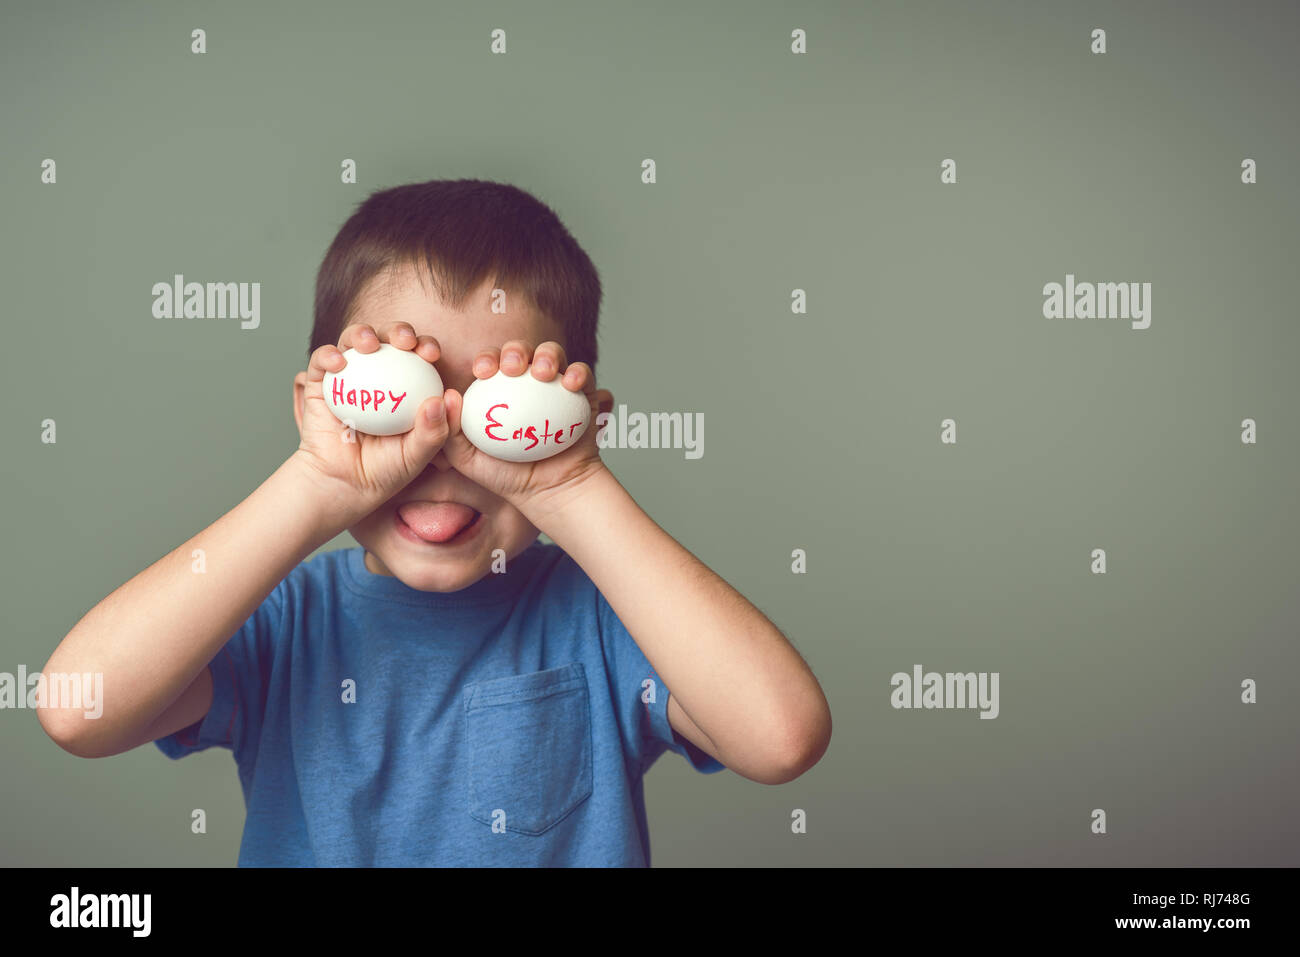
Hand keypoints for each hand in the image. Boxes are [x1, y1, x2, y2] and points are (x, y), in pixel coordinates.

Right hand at [291, 322, 449, 525]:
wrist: (344, 486)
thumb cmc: (386, 470)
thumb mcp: (417, 454)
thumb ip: (435, 431)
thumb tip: (447, 397)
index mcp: (406, 385)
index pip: (419, 356)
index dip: (427, 346)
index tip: (432, 354)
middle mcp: (378, 374)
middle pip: (389, 340)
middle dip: (400, 331)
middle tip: (406, 342)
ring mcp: (349, 376)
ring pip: (355, 340)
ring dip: (363, 333)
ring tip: (370, 344)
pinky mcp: (321, 383)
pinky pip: (322, 361)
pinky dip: (329, 355)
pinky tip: (340, 362)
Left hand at [441, 339, 611, 517]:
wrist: (551, 492)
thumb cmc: (507, 476)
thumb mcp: (468, 459)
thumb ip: (451, 431)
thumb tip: (448, 395)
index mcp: (499, 390)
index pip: (491, 363)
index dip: (486, 358)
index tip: (482, 371)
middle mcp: (527, 382)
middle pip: (521, 351)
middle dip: (515, 351)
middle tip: (512, 368)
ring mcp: (557, 386)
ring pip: (552, 354)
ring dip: (547, 355)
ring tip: (543, 373)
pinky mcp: (584, 394)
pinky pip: (583, 374)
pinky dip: (578, 372)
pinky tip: (570, 383)